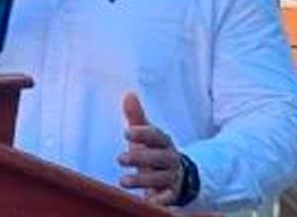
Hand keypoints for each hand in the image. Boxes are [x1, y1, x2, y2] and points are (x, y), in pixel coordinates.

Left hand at [118, 92, 183, 206]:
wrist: (177, 176)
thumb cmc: (154, 152)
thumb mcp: (146, 136)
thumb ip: (137, 117)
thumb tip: (128, 94)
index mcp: (163, 142)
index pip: (156, 135)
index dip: (143, 133)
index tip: (126, 131)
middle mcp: (170, 158)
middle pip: (158, 157)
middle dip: (140, 158)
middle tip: (120, 158)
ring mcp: (172, 177)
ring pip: (160, 178)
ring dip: (142, 180)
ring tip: (122, 181)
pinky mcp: (172, 194)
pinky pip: (168, 198)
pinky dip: (161, 201)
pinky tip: (149, 203)